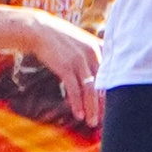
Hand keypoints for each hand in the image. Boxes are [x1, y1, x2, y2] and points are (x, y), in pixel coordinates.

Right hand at [19, 6, 105, 126]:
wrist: (38, 30)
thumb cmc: (59, 39)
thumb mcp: (81, 42)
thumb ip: (93, 55)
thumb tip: (98, 75)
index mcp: (99, 47)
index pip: (112, 73)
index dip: (113, 91)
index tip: (113, 106)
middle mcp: (93, 53)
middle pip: (103, 84)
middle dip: (104, 104)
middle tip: (104, 119)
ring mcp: (79, 60)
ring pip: (90, 90)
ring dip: (91, 108)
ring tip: (91, 121)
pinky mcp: (65, 66)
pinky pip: (74, 89)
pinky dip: (77, 104)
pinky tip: (78, 114)